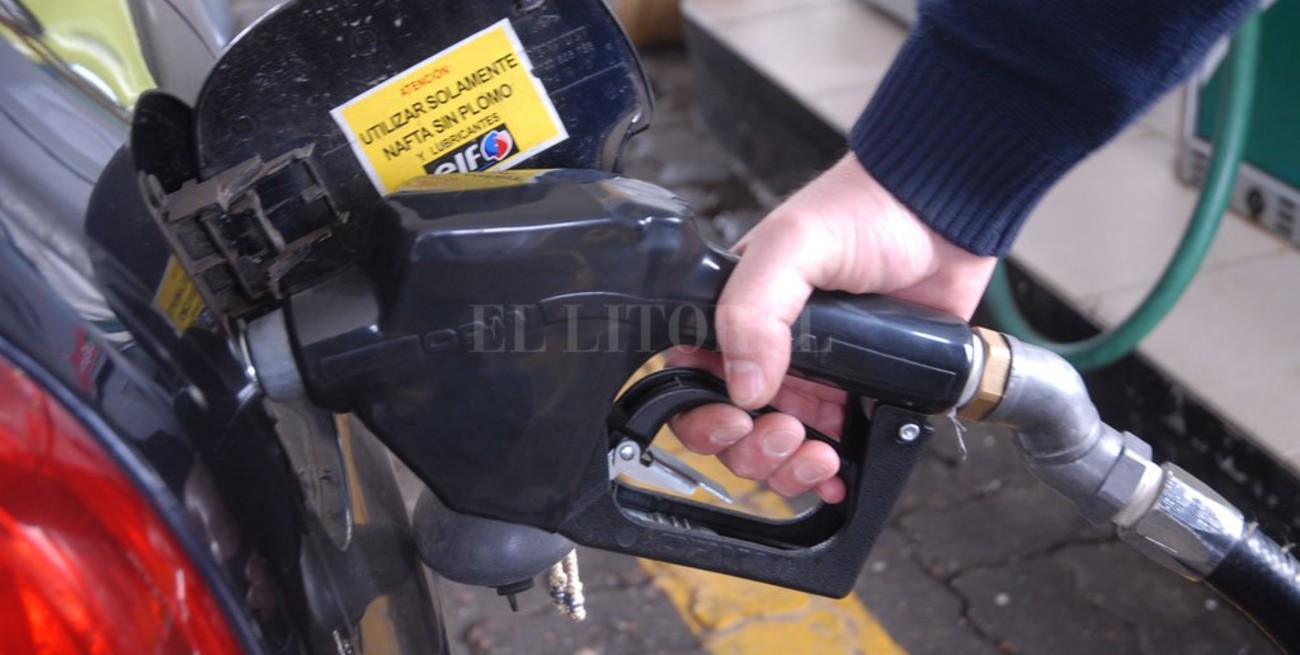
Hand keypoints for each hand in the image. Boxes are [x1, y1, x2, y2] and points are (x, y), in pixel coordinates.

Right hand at [668, 154, 995, 502]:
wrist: (942, 214)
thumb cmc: (863, 210)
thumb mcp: (792, 245)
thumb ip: (753, 309)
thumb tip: (744, 386)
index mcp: (736, 316)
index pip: (692, 382)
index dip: (703, 415)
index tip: (733, 420)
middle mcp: (768, 351)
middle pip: (731, 431)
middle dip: (751, 450)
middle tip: (785, 433)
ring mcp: (815, 376)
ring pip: (777, 450)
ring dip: (788, 468)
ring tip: (818, 452)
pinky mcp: (860, 392)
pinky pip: (833, 452)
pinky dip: (828, 476)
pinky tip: (837, 474)